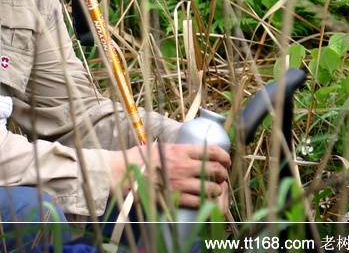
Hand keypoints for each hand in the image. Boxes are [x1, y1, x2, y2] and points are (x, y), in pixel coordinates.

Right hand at [108, 143, 230, 212]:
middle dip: (223, 174)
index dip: (224, 157)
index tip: (225, 160)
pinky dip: (206, 202)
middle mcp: (184, 166)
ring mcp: (181, 183)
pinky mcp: (176, 198)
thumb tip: (184, 149)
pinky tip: (205, 201)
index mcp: (180, 150)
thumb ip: (174, 149)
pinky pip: (199, 201)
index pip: (211, 151)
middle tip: (222, 176)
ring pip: (211, 188)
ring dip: (216, 190)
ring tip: (214, 190)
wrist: (123, 173)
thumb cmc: (137, 158)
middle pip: (215, 170)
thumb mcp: (158, 146)